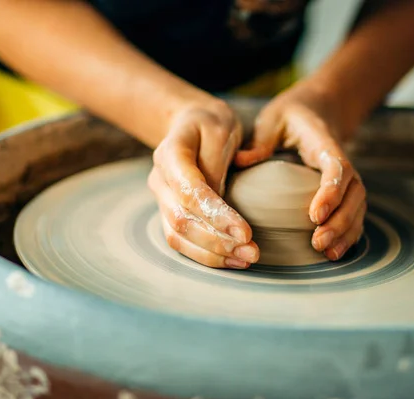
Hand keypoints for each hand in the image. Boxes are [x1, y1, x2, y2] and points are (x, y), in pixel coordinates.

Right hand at [148, 100, 259, 268]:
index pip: (189, 192)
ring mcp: (161, 199)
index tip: (246, 232)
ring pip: (178, 237)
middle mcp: (160, 180)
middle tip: (253, 251)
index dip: (216, 215)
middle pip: (181, 220)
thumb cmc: (210, 123)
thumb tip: (219, 201)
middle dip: (218, 241)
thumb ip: (217, 164)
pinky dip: (206, 255)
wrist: (190, 123)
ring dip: (213, 254)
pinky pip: (182, 242)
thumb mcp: (220, 129)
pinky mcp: (170, 213)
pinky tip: (233, 259)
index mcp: (169, 154)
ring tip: (247, 258)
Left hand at [235, 86, 365, 260]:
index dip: (330, 192)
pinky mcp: (344, 189)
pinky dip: (349, 233)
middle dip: (340, 221)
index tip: (315, 215)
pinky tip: (335, 252)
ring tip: (328, 254)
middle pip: (353, 193)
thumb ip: (260, 140)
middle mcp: (341, 161)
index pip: (336, 167)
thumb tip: (241, 160)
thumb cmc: (291, 115)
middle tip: (317, 243)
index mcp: (324, 143)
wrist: (318, 109)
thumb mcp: (272, 119)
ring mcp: (347, 177)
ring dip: (346, 231)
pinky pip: (354, 212)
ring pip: (358, 206)